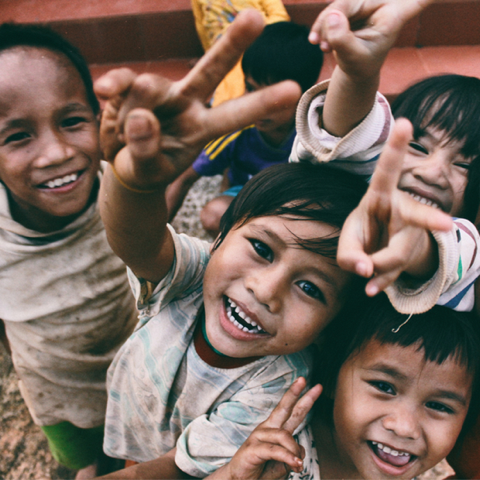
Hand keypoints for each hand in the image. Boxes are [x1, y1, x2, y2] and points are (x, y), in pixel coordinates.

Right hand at [94, 9, 300, 190]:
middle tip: (255, 17)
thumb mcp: (148, 169)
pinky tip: (104, 92)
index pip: (234, 114)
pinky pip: (124, 80)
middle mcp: (187, 103)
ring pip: (151, 84)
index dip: (261, 102)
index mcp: (203, 128)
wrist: (124, 163)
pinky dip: (114, 85)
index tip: (293, 89)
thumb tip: (142, 114)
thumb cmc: (146, 167)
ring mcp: (161, 92)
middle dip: (231, 45)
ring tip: (125, 132)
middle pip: (211, 70)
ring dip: (135, 108)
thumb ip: (146, 149)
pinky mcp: (132, 86)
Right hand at [209, 378, 321, 479]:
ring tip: (298, 466)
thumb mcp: (283, 464)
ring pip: (284, 436)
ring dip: (295, 452)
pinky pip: (275, 450)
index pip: (292, 411)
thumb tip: (300, 452)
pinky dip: (288, 457)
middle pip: (283, 407)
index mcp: (276, 429)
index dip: (304, 399)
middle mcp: (267, 428)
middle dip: (295, 393)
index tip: (317, 386)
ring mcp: (259, 436)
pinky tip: (296, 464)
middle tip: (304, 379)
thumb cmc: (262, 472)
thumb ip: (293, 455)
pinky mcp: (253, 448)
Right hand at [309, 0, 434, 79]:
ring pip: (339, 3)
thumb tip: (331, 15)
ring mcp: (365, 4)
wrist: (356, 68)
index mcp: (394, 15)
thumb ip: (343, 39)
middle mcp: (382, 4)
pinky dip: (322, 25)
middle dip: (333, 19)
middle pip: (353, 0)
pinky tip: (319, 42)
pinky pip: (332, 9)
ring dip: (324, 25)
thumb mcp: (353, 59)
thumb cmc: (361, 65)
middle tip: (322, 44)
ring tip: (322, 46)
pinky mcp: (351, 6)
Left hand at [337, 118, 452, 295]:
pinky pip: (397, 272)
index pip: (387, 171)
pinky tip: (371, 289)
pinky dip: (381, 282)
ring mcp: (411, 233)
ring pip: (400, 254)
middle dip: (430, 220)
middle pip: (416, 216)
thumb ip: (348, 254)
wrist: (378, 249)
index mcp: (380, 195)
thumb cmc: (363, 233)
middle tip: (445, 225)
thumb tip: (365, 272)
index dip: (396, 148)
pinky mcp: (412, 254)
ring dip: (377, 269)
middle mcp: (402, 210)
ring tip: (364, 274)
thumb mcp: (348, 239)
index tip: (404, 123)